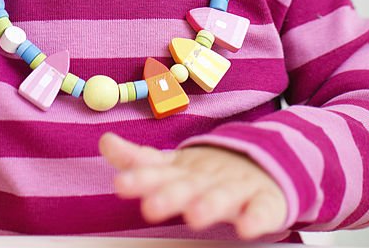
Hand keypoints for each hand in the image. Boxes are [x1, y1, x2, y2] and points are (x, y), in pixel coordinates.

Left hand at [99, 131, 287, 240]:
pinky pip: (262, 209)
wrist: (264, 162)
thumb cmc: (208, 171)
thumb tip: (104, 141)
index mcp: (183, 170)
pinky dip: (256, 217)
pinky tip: (247, 227)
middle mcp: (207, 177)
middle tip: (152, 207)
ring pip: (222, 197)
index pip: (158, 172)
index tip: (121, 185)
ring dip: (209, 205)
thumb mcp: (173, 166)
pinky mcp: (264, 199)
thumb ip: (139, 160)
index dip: (140, 178)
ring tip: (194, 216)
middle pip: (187, 185)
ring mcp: (237, 187)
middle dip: (170, 195)